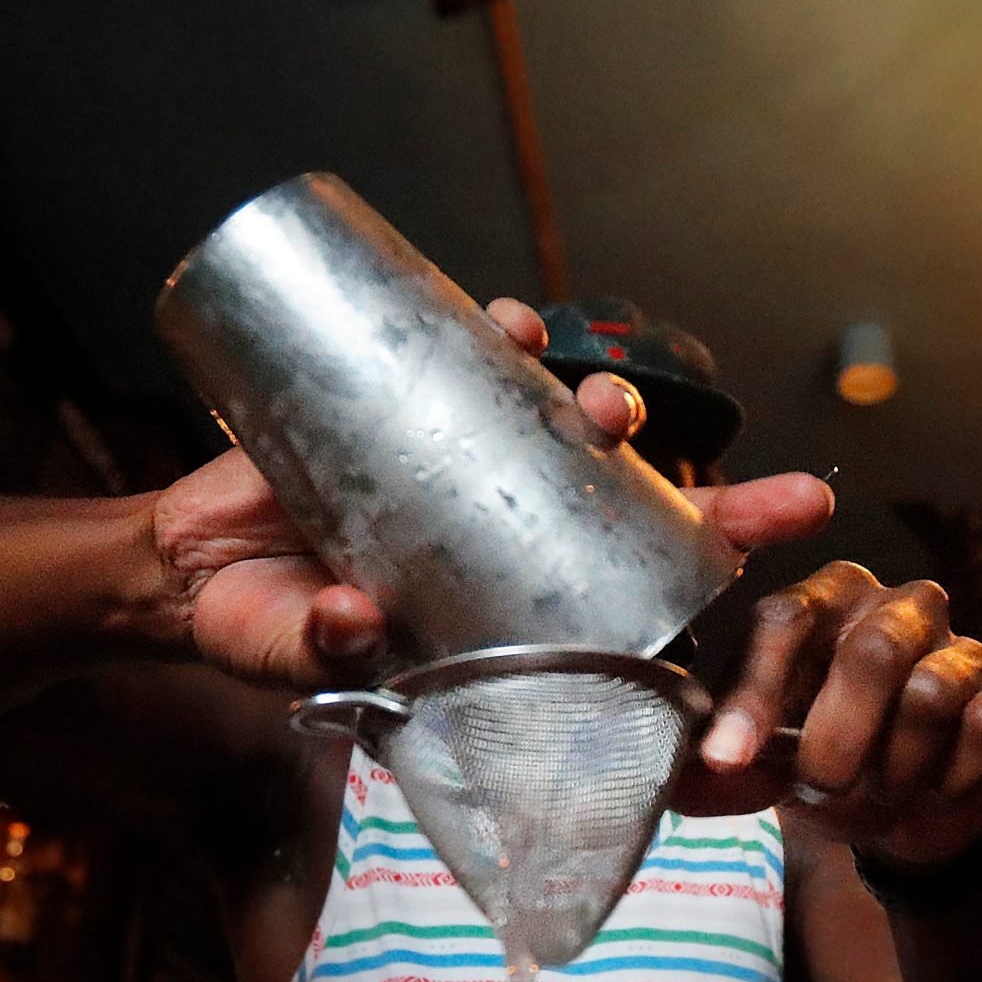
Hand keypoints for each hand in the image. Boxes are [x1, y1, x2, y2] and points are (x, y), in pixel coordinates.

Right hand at [146, 299, 834, 687]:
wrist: (183, 564)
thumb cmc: (254, 627)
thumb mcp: (289, 656)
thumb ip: (324, 649)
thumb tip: (357, 621)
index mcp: (501, 617)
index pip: (631, 597)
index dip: (714, 565)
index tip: (798, 532)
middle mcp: (502, 541)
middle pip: (623, 506)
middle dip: (695, 483)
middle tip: (758, 485)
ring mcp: (465, 473)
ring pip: (561, 431)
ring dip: (594, 406)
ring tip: (601, 403)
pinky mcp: (413, 410)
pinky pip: (478, 365)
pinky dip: (503, 337)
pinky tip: (516, 325)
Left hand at [682, 564, 981, 865]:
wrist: (903, 822)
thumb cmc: (822, 769)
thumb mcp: (763, 764)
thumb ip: (727, 757)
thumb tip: (695, 771)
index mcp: (825, 602)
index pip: (787, 618)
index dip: (757, 693)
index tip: (731, 760)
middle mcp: (898, 606)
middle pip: (871, 651)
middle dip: (836, 741)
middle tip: (822, 788)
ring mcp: (963, 646)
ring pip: (930, 692)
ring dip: (893, 769)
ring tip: (880, 793)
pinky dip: (949, 779)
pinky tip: (934, 790)